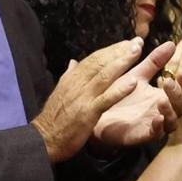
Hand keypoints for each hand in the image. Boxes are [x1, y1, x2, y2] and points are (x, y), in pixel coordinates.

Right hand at [31, 38, 147, 162]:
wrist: (43, 139)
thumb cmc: (53, 118)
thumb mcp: (60, 92)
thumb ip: (69, 76)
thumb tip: (73, 62)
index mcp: (72, 78)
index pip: (94, 58)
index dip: (111, 49)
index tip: (126, 43)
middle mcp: (78, 83)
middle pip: (101, 62)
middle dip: (120, 50)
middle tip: (138, 41)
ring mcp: (83, 97)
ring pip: (105, 75)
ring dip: (122, 62)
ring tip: (137, 51)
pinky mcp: (88, 113)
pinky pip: (106, 99)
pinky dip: (120, 90)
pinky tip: (134, 83)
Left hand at [93, 41, 179, 148]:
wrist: (99, 111)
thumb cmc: (120, 93)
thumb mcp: (137, 74)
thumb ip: (154, 61)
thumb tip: (171, 43)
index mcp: (166, 95)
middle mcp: (165, 110)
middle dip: (180, 93)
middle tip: (169, 82)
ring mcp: (156, 124)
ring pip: (173, 121)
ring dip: (170, 109)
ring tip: (161, 99)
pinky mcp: (144, 136)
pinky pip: (157, 134)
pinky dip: (159, 127)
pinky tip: (156, 118)